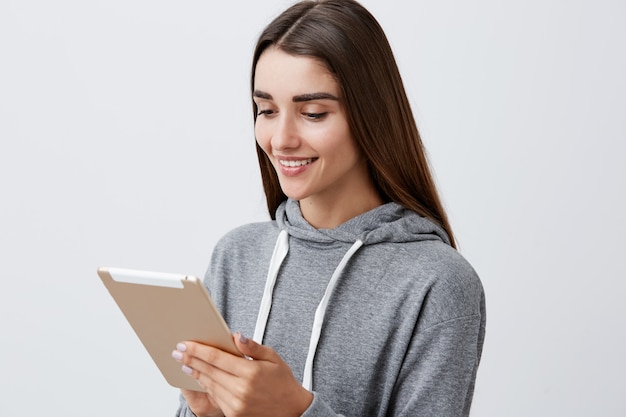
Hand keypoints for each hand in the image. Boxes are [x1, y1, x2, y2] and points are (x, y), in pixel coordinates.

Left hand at [172, 333, 312, 416]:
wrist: (293, 410)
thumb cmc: (283, 382)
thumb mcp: (273, 358)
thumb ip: (252, 347)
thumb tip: (236, 335)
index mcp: (251, 372)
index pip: (217, 358)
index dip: (198, 350)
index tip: (185, 344)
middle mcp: (241, 389)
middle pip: (209, 371)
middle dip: (191, 360)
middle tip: (177, 352)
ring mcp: (236, 403)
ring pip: (209, 385)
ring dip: (195, 373)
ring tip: (185, 364)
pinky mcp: (234, 413)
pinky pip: (215, 397)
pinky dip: (205, 386)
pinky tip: (200, 378)